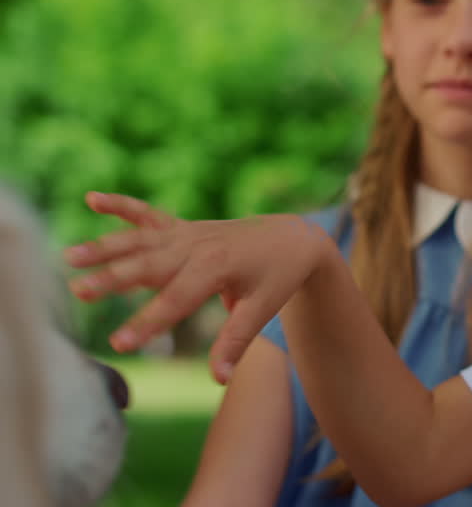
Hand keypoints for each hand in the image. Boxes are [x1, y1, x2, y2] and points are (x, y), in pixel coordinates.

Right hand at [64, 192, 334, 383]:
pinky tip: (92, 198)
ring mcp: (187, 233)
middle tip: (77, 292)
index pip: (177, 299)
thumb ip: (236, 342)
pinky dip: (121, 204)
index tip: (119, 345)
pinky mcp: (183, 227)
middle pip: (148, 265)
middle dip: (112, 279)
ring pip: (140, 240)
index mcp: (216, 266)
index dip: (148, 323)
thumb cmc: (278, 276)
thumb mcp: (263, 309)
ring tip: (69, 256)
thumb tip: (219, 380)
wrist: (293, 237)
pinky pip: (148, 214)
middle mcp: (196, 245)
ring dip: (105, 246)